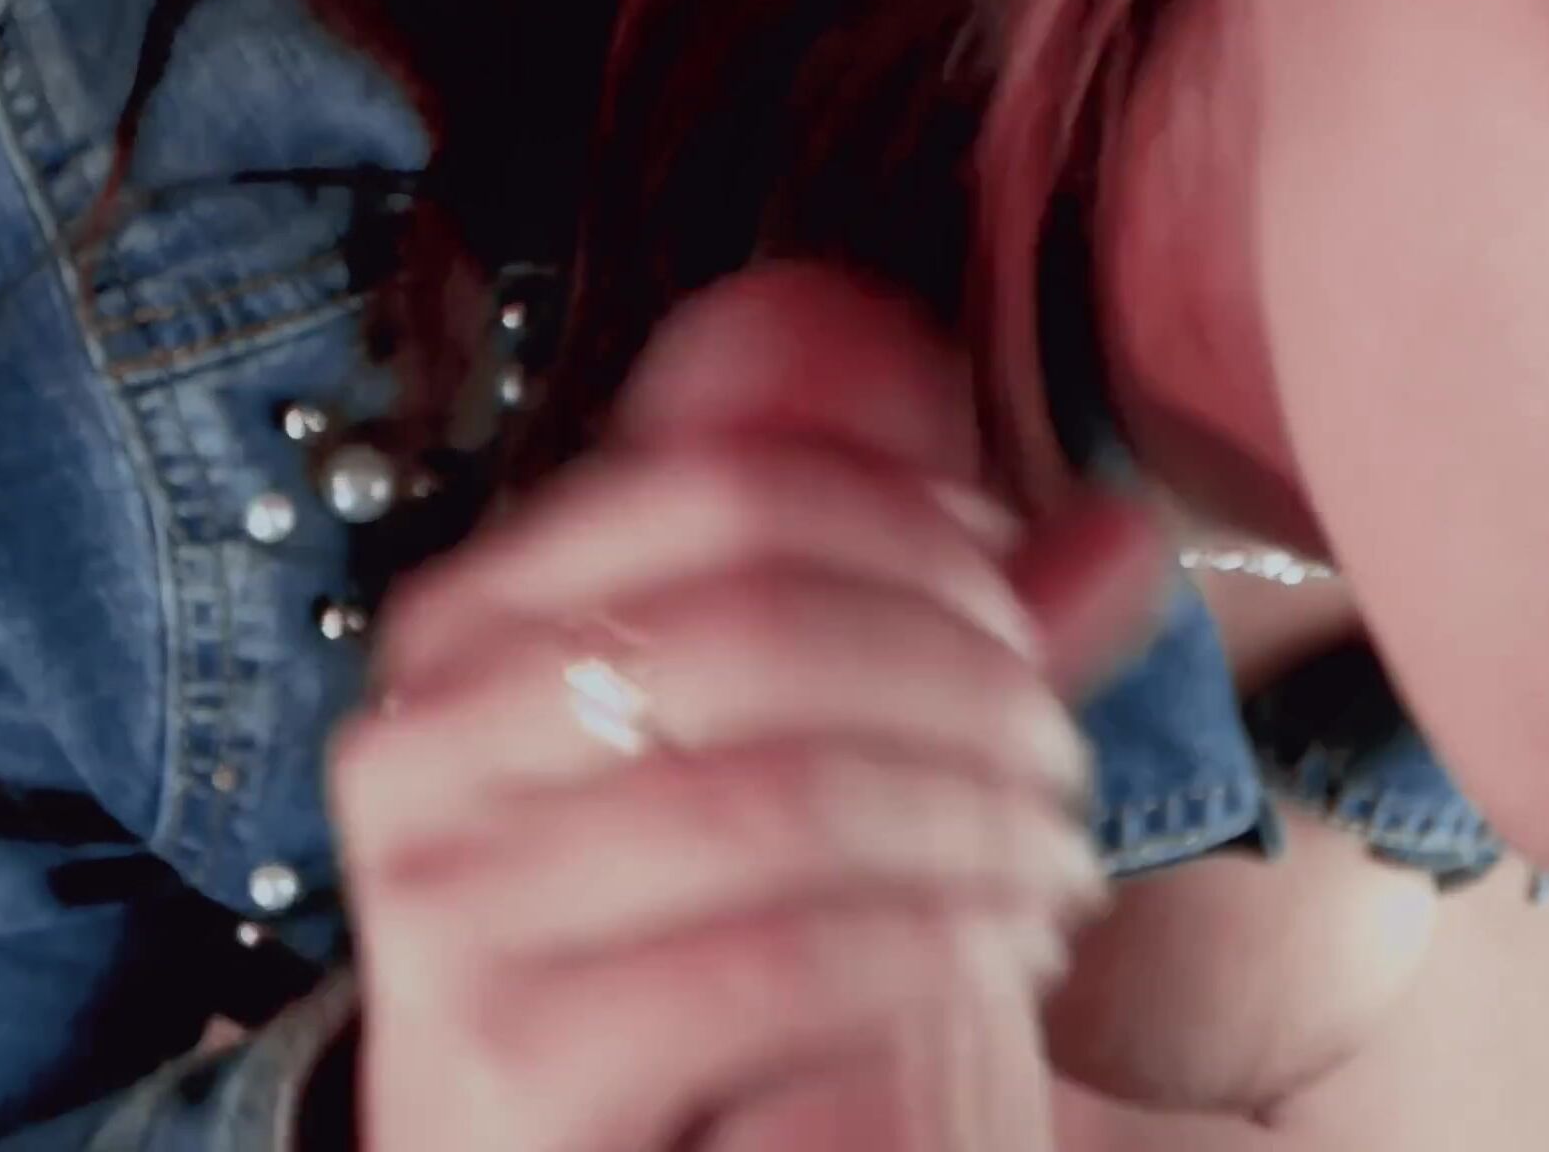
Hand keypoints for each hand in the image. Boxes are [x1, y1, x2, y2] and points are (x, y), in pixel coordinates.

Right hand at [332, 263, 1166, 1151]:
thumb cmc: (665, 955)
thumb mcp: (776, 769)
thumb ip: (930, 650)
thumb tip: (1119, 530)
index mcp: (474, 629)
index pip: (722, 492)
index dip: (910, 527)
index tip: (1015, 588)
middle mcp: (429, 745)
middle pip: (763, 625)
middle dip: (964, 679)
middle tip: (1058, 751)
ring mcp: (452, 903)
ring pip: (784, 794)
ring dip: (971, 822)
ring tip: (1049, 864)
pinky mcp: (508, 1057)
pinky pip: (774, 961)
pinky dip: (925, 945)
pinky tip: (995, 956)